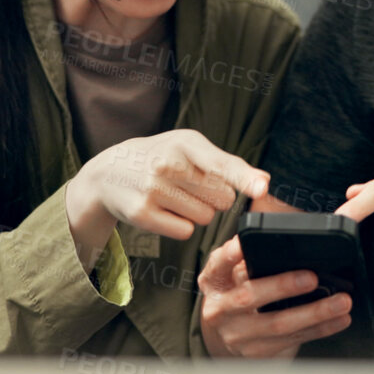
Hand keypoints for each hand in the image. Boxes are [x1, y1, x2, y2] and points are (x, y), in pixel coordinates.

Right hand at [70, 129, 268, 240]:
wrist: (109, 172)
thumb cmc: (161, 157)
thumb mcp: (190, 148)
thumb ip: (228, 165)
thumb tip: (264, 182)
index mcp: (184, 142)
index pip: (222, 164)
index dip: (245, 178)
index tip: (262, 188)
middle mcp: (167, 164)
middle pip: (221, 198)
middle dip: (213, 197)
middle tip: (189, 184)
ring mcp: (152, 189)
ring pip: (205, 217)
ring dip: (197, 211)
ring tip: (174, 195)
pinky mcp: (142, 213)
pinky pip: (184, 231)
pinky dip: (180, 224)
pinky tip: (163, 209)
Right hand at [198, 236, 352, 358]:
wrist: (229, 335)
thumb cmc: (238, 294)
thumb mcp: (235, 273)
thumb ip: (249, 255)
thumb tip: (280, 236)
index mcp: (215, 282)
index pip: (218, 265)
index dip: (229, 256)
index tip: (241, 246)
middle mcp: (220, 310)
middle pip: (248, 297)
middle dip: (281, 286)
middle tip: (311, 278)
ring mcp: (237, 335)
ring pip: (278, 324)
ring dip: (315, 313)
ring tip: (341, 301)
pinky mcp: (257, 353)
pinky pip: (293, 340)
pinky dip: (321, 329)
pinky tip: (339, 319)